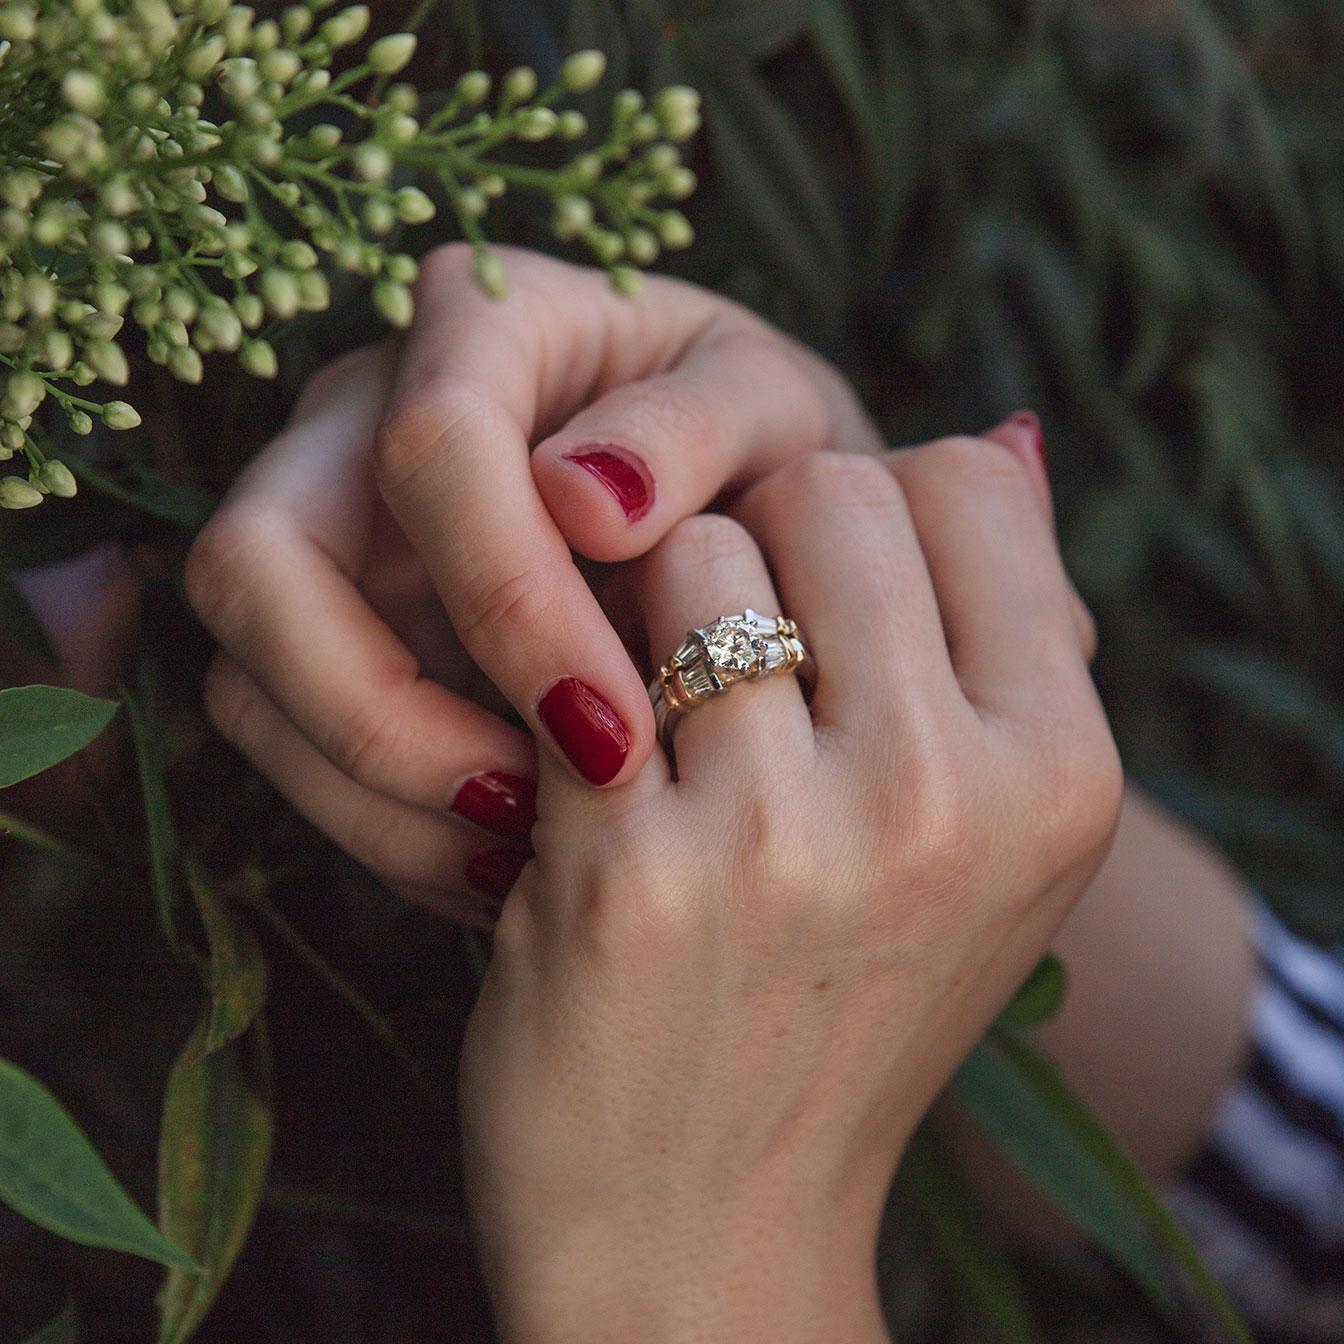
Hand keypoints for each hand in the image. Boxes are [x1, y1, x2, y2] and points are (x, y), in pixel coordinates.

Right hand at [184, 245, 878, 925]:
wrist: (745, 507)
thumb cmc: (763, 444)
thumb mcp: (772, 409)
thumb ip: (697, 428)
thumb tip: (583, 498)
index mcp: (481, 325)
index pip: (430, 444)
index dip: (506, 597)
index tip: (612, 725)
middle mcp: (366, 421)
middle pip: (259, 564)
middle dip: (380, 711)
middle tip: (529, 808)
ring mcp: (336, 540)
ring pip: (252, 677)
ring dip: (375, 793)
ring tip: (529, 859)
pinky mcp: (342, 645)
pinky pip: (300, 749)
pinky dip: (388, 827)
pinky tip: (509, 865)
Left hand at [457, 436, 1121, 1343]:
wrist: (706, 1227)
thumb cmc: (843, 1011)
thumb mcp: (987, 847)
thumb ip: (1011, 636)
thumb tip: (1011, 430)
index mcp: (1057, 776)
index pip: (966, 483)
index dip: (876, 510)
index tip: (827, 583)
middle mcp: (941, 799)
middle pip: (829, 489)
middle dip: (761, 538)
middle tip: (727, 637)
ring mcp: (781, 836)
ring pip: (693, 550)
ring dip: (654, 606)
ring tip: (653, 712)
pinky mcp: (626, 870)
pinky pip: (578, 650)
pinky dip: (563, 673)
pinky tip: (569, 751)